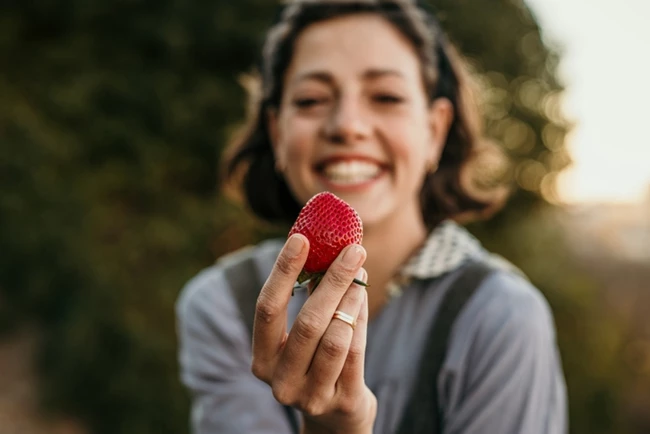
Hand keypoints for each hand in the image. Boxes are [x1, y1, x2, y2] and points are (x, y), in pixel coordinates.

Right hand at [251, 234, 376, 433]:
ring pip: (336, 336)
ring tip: (360, 274)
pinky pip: (356, 352)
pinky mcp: (342, 402)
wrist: (337, 415)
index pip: (267, 308)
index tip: (301, 238)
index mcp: (262, 359)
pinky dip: (361, 318)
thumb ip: (307, 299)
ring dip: (351, 298)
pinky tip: (362, 297)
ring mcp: (312, 395)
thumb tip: (325, 246)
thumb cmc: (315, 360)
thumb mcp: (302, 336)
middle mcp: (281, 381)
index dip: (283, 271)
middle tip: (353, 250)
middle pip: (308, 322)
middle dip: (333, 280)